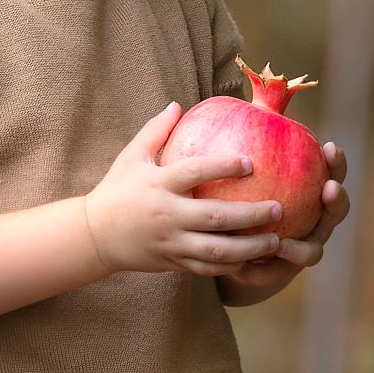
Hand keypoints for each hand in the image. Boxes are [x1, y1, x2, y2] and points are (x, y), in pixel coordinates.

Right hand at [81, 103, 286, 278]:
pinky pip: (207, 268)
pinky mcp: (173, 262)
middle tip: (278, 208)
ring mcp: (171, 242)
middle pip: (215, 217)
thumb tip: (178, 104)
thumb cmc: (117, 190)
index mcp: (158, 184)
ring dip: (249, 248)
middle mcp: (167, 214)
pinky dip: (232, 266)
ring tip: (276, 241)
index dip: (224, 166)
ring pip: (216, 250)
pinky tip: (254, 260)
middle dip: (250, 215)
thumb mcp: (131, 157)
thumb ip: (155, 131)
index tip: (251, 162)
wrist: (95, 236)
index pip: (195, 171)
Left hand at [221, 141, 349, 293]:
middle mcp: (316, 221)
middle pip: (336, 211)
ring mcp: (304, 248)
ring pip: (312, 251)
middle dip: (336, 200)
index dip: (336, 163)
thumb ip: (255, 137)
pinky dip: (259, 270)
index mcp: (312, 192)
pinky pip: (272, 273)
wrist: (240, 242)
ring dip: (300, 249)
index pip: (331, 173)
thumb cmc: (246, 194)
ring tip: (282, 246)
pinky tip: (240, 267)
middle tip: (327, 188)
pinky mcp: (282, 273)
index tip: (329, 147)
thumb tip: (251, 96)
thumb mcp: (249, 170)